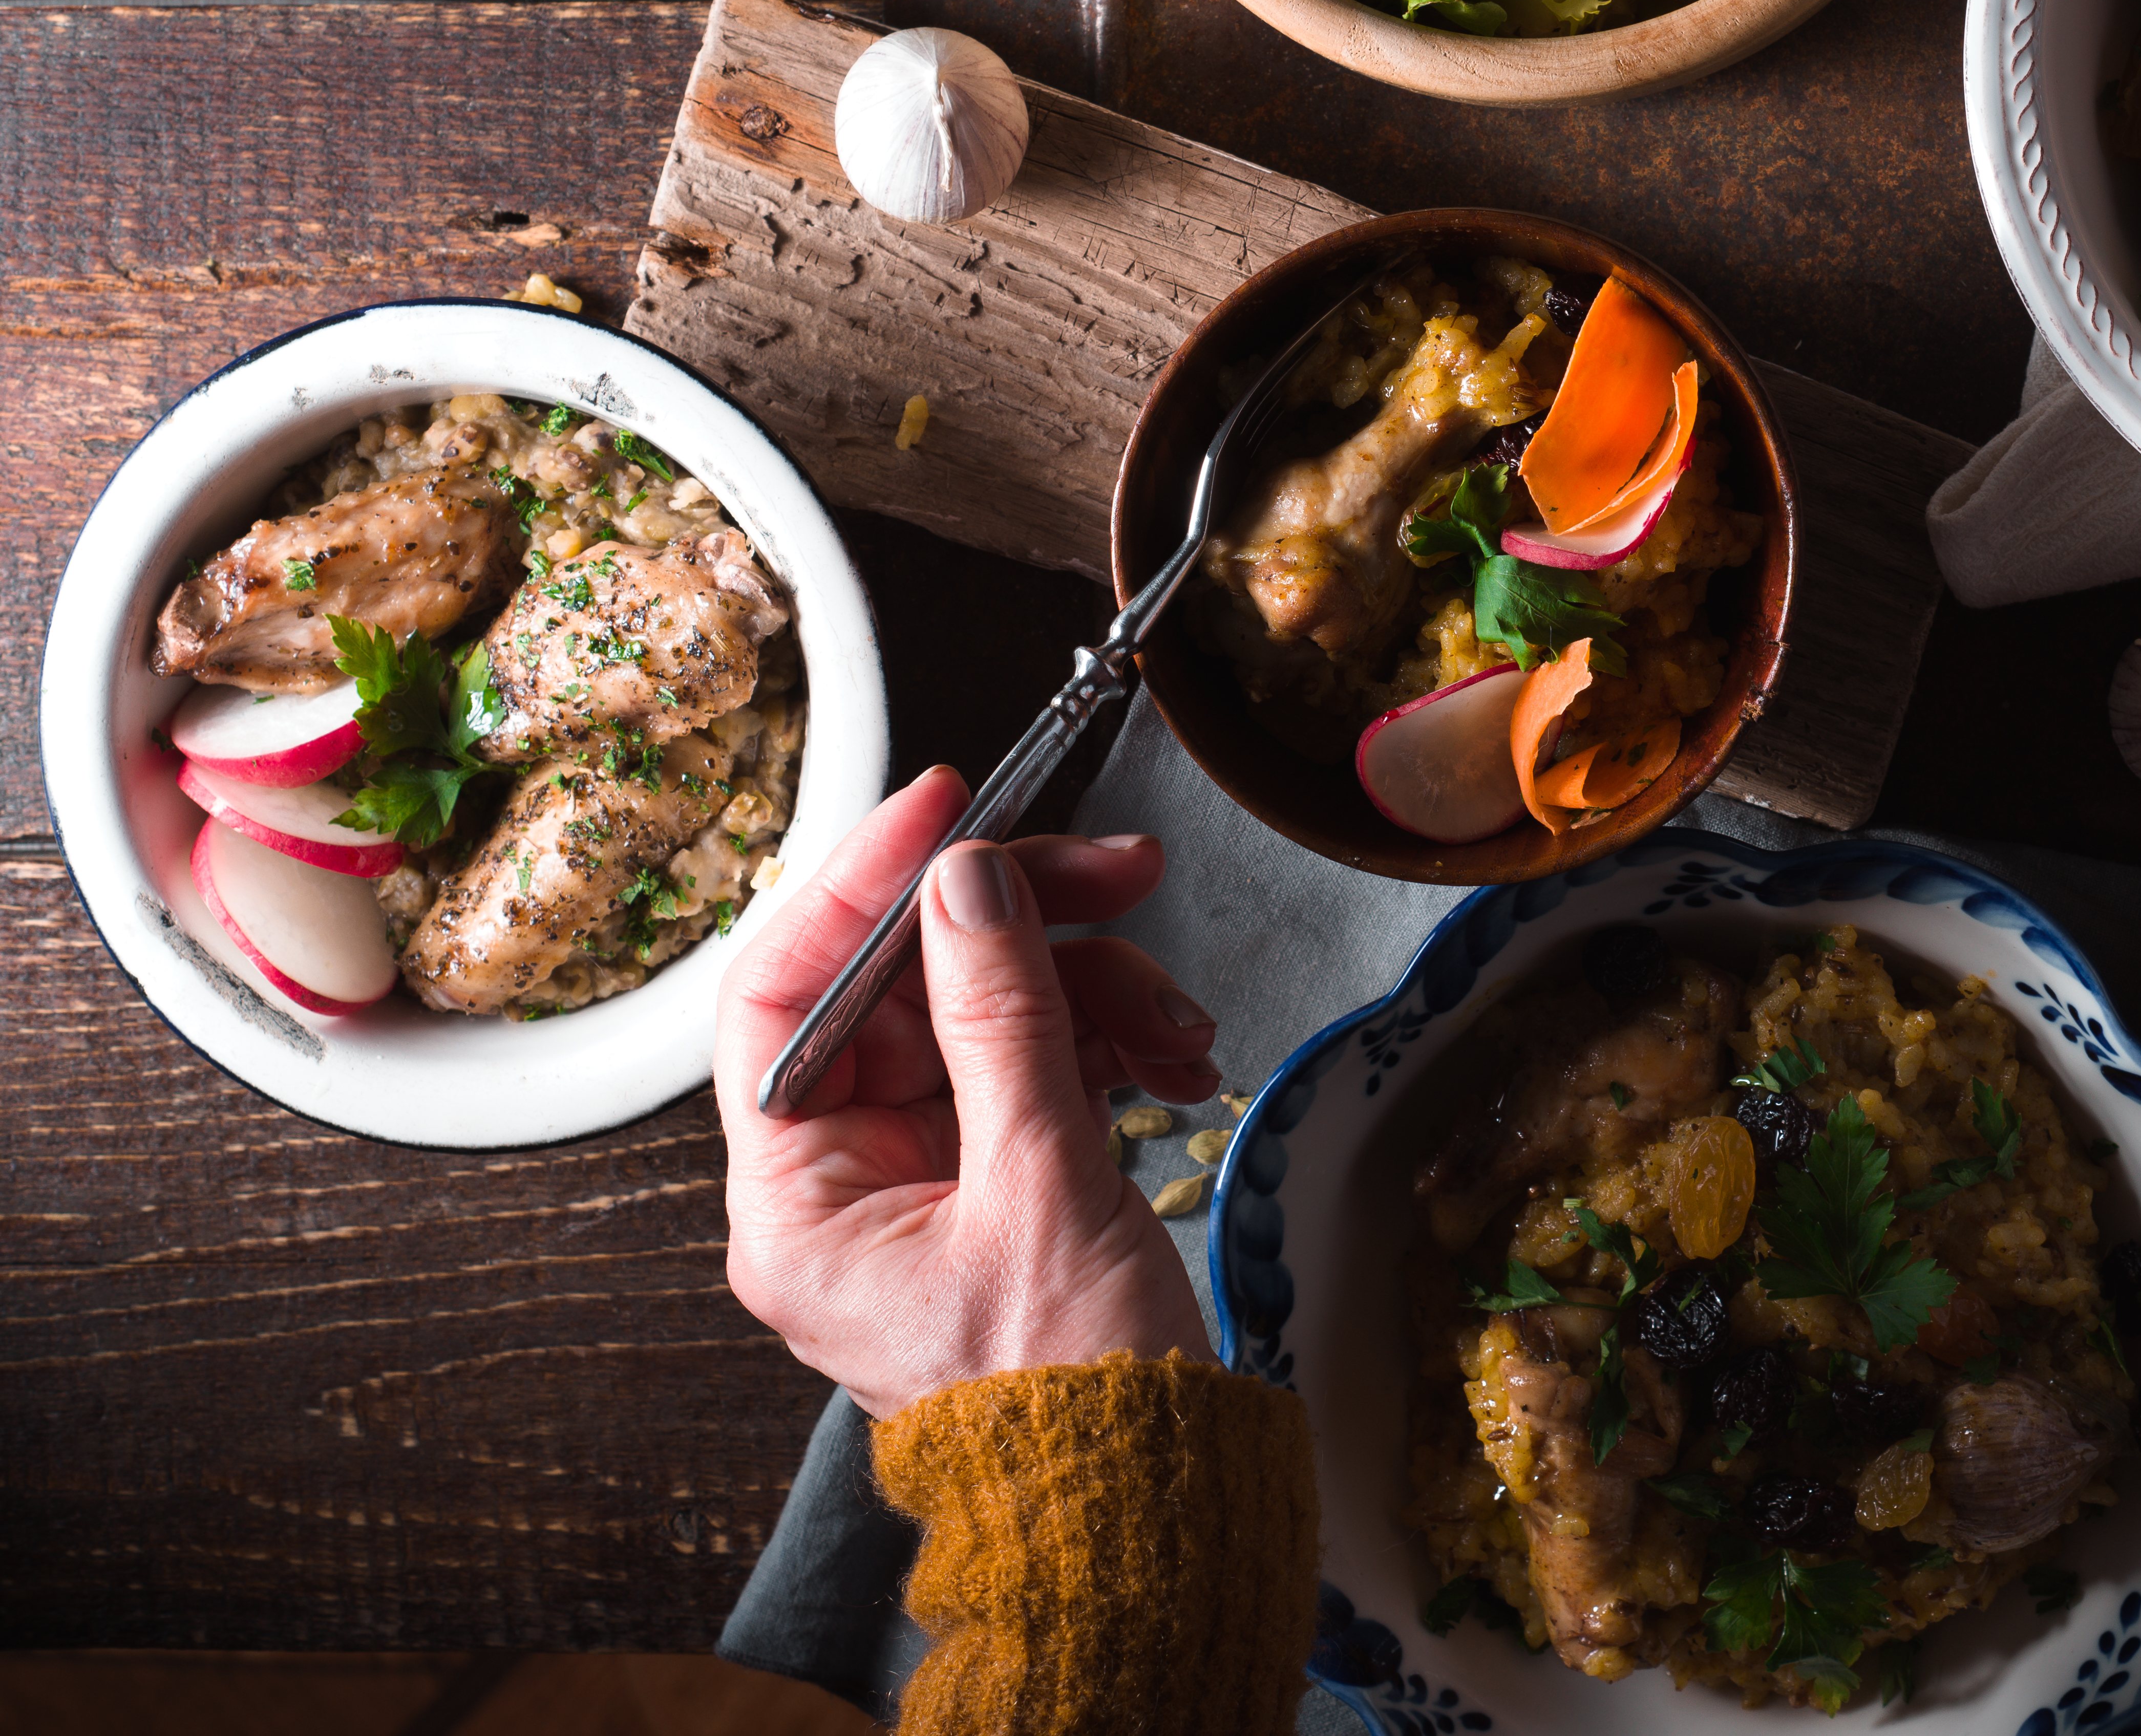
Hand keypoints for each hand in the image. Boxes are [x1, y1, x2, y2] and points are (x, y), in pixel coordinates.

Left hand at [717, 765, 1222, 1417]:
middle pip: (905, 988)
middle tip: (1114, 871)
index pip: (787, 993)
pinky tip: (1174, 1056)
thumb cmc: (1071, 1404)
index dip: (859, 884)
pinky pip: (1040, 1062)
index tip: (944, 809)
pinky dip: (1110, 1041)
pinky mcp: (1000, 1178)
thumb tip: (967, 884)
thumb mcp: (1040, 1190)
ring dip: (1092, 987)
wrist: (1150, 1509)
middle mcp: (843, 1183)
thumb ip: (1003, 1022)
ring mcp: (925, 1178)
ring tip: (1174, 1017)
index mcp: (797, 1204)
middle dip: (1018, 925)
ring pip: (987, 1014)